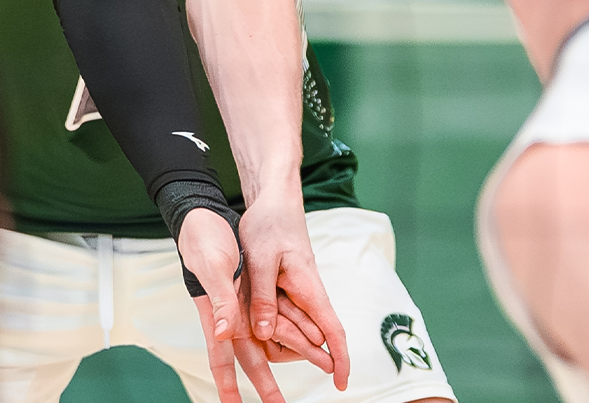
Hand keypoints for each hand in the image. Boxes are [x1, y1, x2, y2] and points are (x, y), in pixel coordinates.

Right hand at [179, 208, 285, 402]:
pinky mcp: (249, 293)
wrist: (205, 218)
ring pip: (266, 339)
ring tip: (311, 368)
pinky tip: (300, 339)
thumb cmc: (203, 241)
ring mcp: (240, 306)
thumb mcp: (215, 269)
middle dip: (264, 384)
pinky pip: (271, 318)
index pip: (222, 360)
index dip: (228, 387)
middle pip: (250, 357)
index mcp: (218, 316)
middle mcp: (230, 316)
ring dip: (286, 355)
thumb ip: (220, 302)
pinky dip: (286, 331)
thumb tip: (223, 336)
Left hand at [238, 198, 349, 389]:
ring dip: (274, 334)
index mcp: (309, 290)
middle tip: (262, 343)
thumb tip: (266, 334)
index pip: (333, 332)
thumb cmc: (269, 227)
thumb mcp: (260, 261)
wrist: (273, 203)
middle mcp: (308, 296)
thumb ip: (263, 298)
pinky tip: (247, 315)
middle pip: (309, 338)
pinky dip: (266, 321)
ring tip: (248, 319)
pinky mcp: (287, 290)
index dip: (339, 360)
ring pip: (292, 329)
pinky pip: (281, 315)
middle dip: (291, 349)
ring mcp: (298, 294)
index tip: (340, 385)